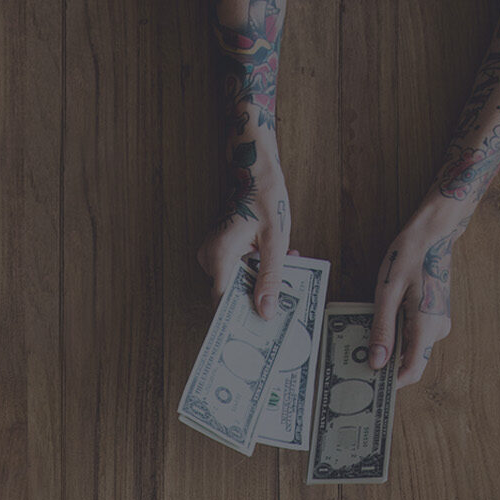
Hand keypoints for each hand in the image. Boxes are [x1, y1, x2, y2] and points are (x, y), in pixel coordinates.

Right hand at [197, 133, 292, 318]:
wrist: (253, 168)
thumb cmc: (264, 198)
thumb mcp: (275, 241)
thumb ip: (271, 278)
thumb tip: (266, 312)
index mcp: (219, 257)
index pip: (222, 302)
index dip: (239, 317)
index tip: (258, 330)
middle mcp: (210, 257)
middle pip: (234, 292)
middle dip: (262, 291)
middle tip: (289, 289)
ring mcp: (213, 253)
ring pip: (239, 279)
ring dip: (264, 276)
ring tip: (289, 260)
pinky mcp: (220, 249)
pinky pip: (238, 267)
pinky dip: (258, 265)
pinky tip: (279, 254)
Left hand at [369, 203, 465, 385]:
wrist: (434, 233)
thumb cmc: (409, 256)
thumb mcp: (387, 291)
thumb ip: (382, 329)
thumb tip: (376, 362)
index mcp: (428, 326)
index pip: (412, 371)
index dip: (391, 383)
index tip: (369, 384)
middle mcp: (438, 329)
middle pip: (411, 361)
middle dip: (386, 364)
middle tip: (357, 362)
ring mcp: (439, 322)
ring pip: (412, 347)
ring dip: (390, 347)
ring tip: (364, 340)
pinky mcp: (435, 315)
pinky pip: (415, 334)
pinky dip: (398, 334)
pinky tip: (380, 324)